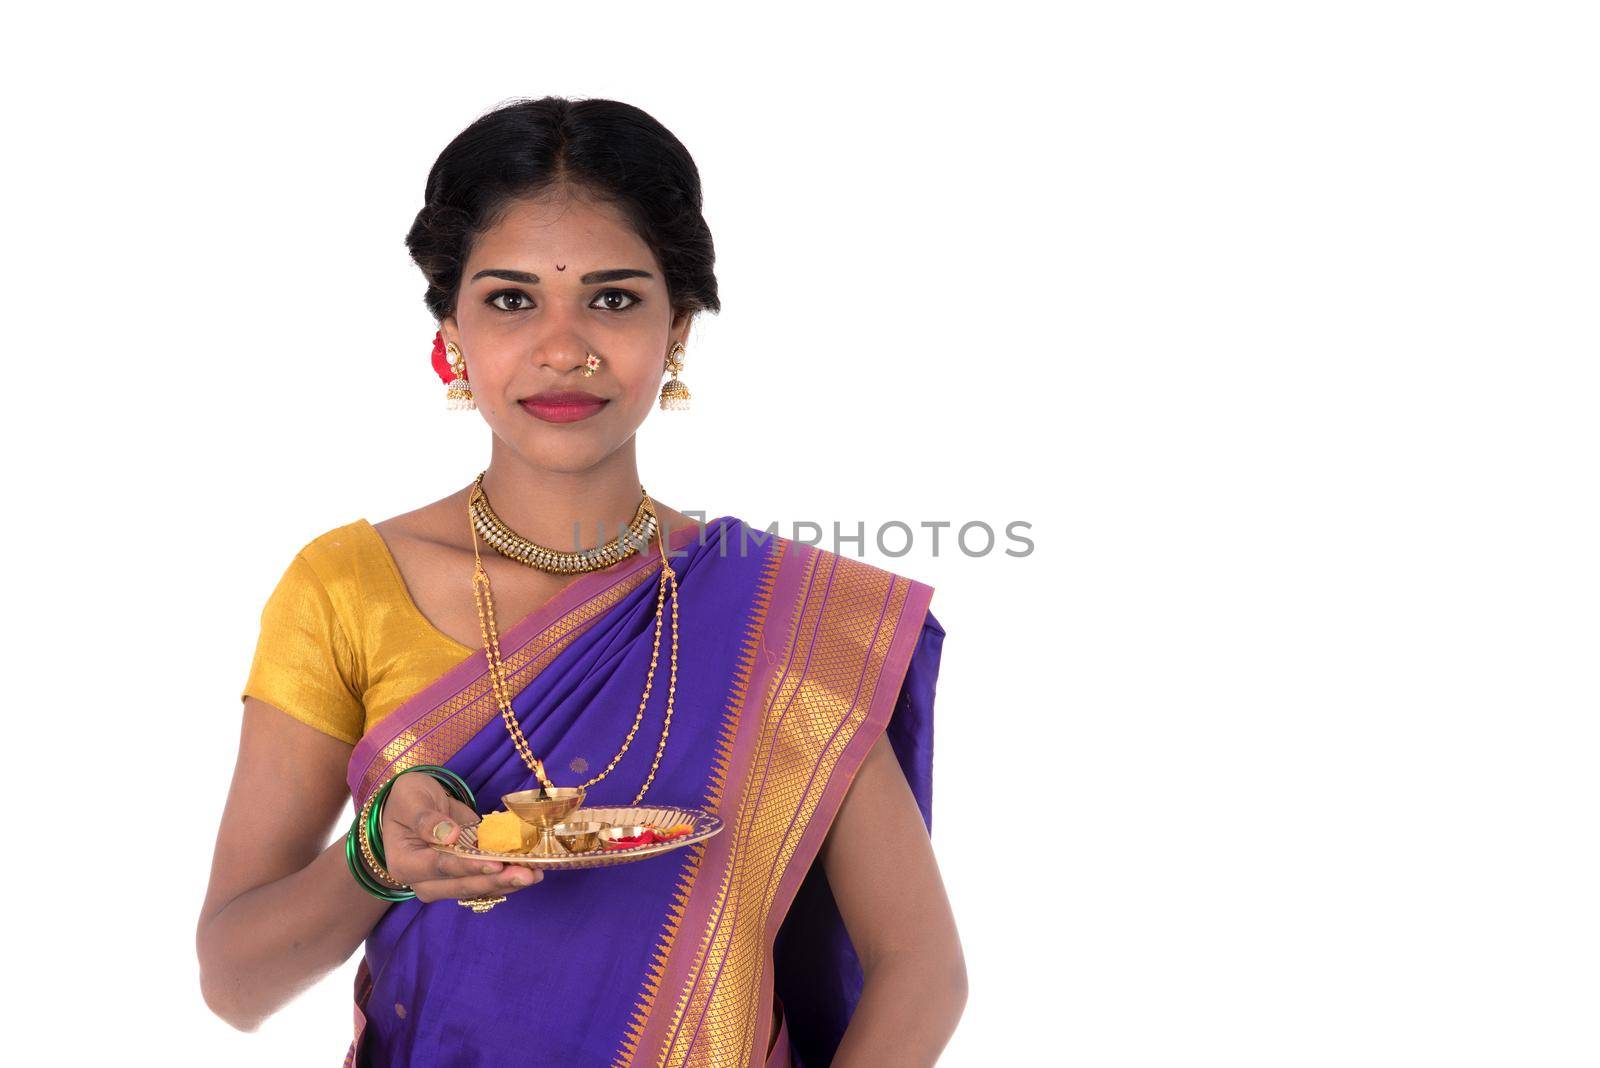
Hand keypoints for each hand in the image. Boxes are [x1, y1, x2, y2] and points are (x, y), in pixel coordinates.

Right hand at [377, 772, 543, 901]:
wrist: (414, 805)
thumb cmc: (408, 800)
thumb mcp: (411, 799)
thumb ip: (426, 818)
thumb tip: (449, 836)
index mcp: (405, 863)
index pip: (439, 867)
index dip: (467, 866)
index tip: (494, 863)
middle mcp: (424, 881)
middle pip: (461, 885)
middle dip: (495, 881)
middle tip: (526, 874)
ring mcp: (445, 882)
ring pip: (477, 889)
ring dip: (507, 883)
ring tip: (535, 874)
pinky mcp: (463, 876)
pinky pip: (485, 882)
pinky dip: (507, 878)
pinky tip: (531, 871)